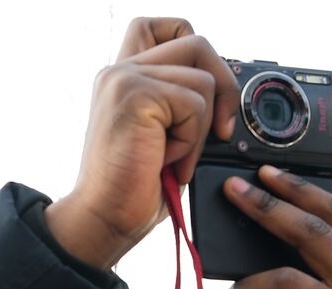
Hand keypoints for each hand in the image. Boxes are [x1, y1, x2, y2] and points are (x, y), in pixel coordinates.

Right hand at [45, 17, 238, 269]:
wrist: (104, 220)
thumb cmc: (131, 190)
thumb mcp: (164, 136)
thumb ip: (181, 102)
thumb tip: (227, 94)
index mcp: (123, 78)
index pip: (158, 26)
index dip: (192, 46)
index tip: (204, 90)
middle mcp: (119, 71)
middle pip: (197, 43)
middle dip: (223, 88)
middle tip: (219, 131)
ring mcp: (125, 79)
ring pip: (202, 80)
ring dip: (200, 128)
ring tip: (174, 158)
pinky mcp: (135, 94)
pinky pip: (195, 104)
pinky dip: (191, 141)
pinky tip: (166, 161)